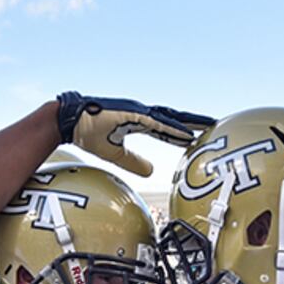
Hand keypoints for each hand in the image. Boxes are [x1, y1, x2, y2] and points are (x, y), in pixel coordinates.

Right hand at [56, 92, 213, 176]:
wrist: (70, 122)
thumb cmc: (88, 133)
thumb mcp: (115, 153)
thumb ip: (134, 162)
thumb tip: (152, 172)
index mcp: (137, 120)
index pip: (165, 126)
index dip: (181, 131)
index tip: (198, 136)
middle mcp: (141, 113)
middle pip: (173, 117)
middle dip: (194, 121)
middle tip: (213, 124)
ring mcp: (137, 111)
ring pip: (170, 117)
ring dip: (190, 121)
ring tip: (208, 125)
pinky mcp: (132, 113)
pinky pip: (157, 123)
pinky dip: (172, 128)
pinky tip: (186, 133)